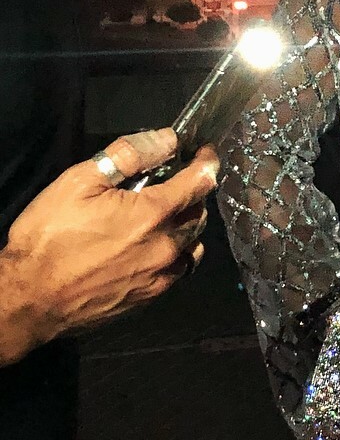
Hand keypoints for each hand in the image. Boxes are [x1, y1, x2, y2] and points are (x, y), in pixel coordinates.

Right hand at [0, 129, 219, 357]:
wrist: (33, 299)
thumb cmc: (49, 236)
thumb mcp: (79, 181)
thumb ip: (129, 156)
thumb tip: (167, 139)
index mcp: (153, 214)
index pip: (200, 182)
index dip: (206, 162)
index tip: (205, 152)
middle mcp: (168, 246)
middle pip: (199, 212)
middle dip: (193, 193)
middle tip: (174, 182)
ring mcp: (163, 275)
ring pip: (194, 242)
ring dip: (187, 224)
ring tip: (166, 214)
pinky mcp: (153, 296)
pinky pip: (181, 268)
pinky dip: (178, 251)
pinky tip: (157, 245)